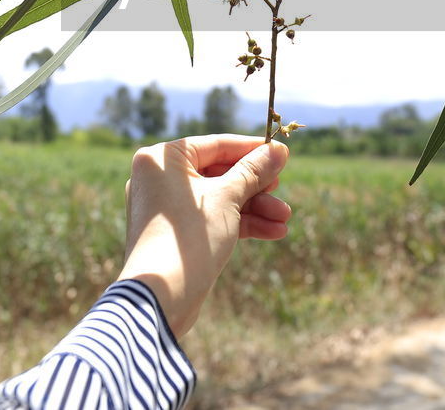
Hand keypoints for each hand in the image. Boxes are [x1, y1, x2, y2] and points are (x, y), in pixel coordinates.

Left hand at [117, 134, 291, 335]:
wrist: (161, 298)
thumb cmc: (190, 237)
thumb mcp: (229, 197)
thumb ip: (254, 171)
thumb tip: (279, 150)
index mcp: (163, 159)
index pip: (216, 145)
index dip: (252, 150)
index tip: (282, 154)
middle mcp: (160, 178)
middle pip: (220, 173)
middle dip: (256, 187)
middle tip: (281, 191)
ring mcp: (167, 208)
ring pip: (220, 199)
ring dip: (254, 208)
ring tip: (284, 220)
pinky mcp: (177, 234)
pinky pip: (213, 219)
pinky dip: (240, 224)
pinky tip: (273, 232)